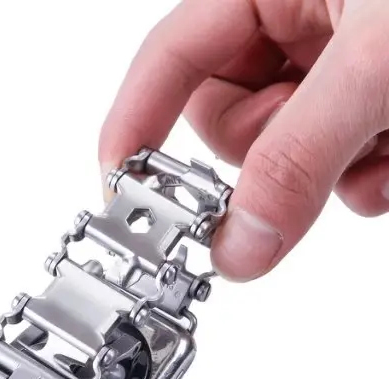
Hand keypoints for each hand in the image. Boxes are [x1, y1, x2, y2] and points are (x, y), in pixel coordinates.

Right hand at [100, 0, 388, 280]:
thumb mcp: (375, 63)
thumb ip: (298, 155)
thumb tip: (239, 247)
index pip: (168, 59)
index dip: (134, 126)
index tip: (119, 194)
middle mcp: (291, 26)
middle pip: (226, 123)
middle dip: (265, 156)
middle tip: (306, 161)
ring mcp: (330, 68)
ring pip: (280, 155)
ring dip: (324, 172)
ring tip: (382, 140)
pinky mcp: (365, 105)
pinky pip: (331, 167)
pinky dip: (362, 179)